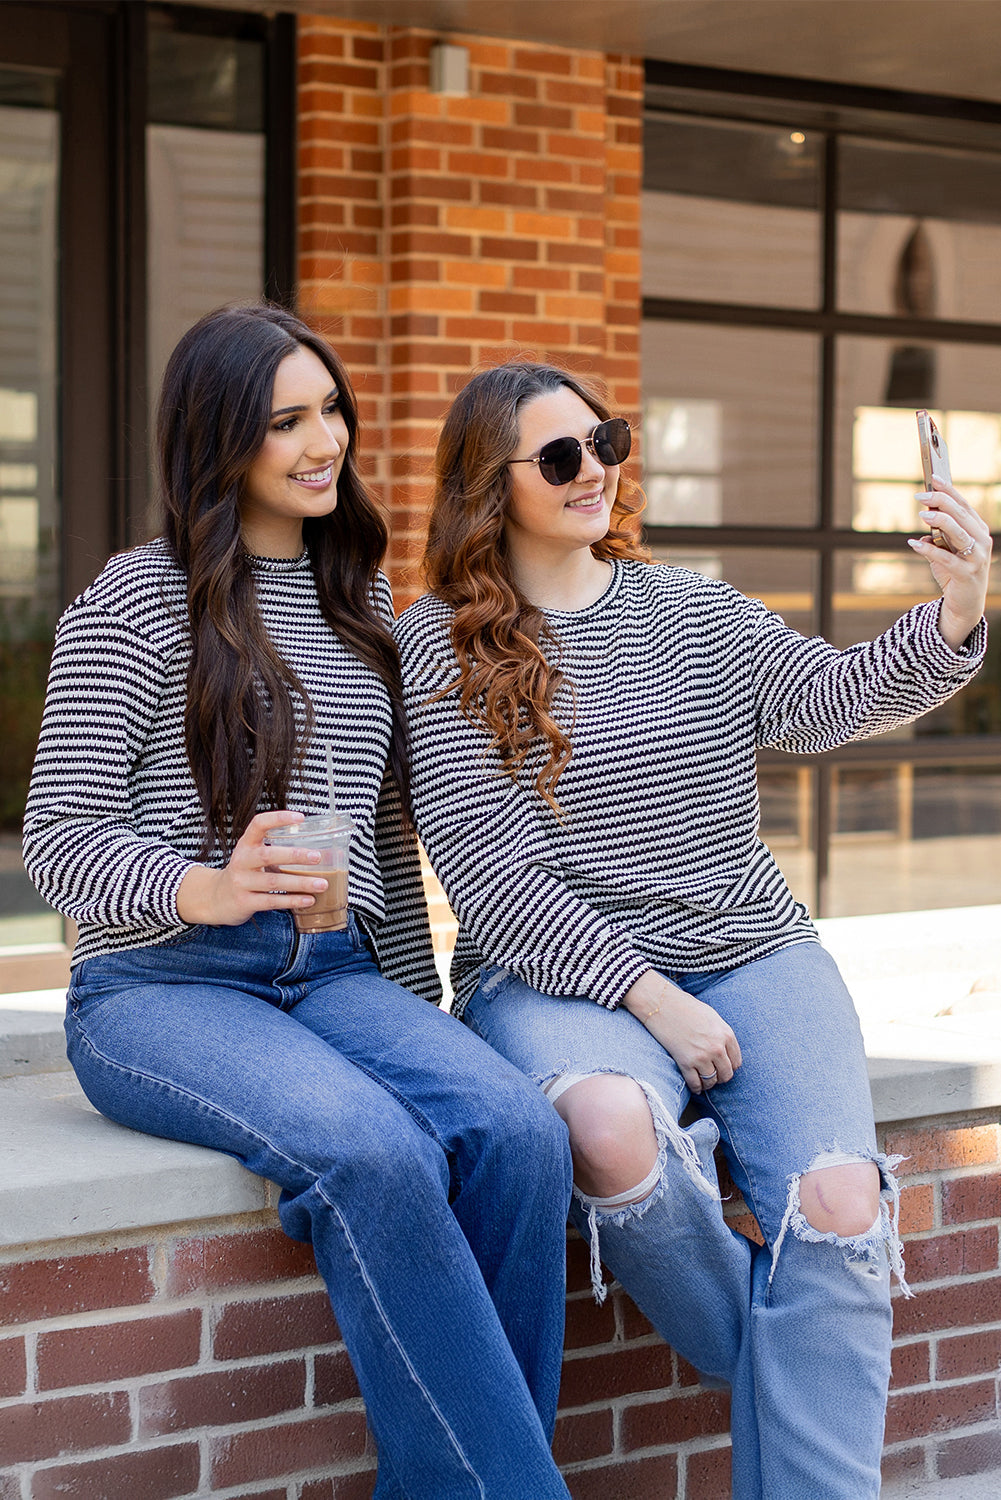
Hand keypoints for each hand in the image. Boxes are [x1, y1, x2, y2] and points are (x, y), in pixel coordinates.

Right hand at [175, 810, 326, 926]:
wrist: (216, 898)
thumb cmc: (245, 874)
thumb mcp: (254, 857)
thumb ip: (279, 851)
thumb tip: (325, 853)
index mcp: (246, 844)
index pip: (259, 824)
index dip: (278, 819)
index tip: (301, 818)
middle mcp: (241, 861)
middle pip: (267, 855)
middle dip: (294, 856)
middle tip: (317, 857)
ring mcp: (241, 883)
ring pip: (273, 882)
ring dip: (300, 883)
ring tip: (322, 883)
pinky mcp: (244, 902)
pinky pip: (272, 901)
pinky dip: (292, 900)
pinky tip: (309, 900)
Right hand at [622, 972, 741, 1094]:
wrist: (662, 1004)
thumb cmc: (686, 1007)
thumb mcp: (712, 1017)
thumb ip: (721, 1034)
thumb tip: (725, 1051)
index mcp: (726, 1034)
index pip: (736, 1061)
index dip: (730, 1066)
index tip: (723, 1067)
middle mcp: (717, 1048)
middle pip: (726, 1074)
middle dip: (721, 1076)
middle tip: (714, 1075)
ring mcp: (701, 1056)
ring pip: (711, 1081)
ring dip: (708, 1083)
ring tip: (703, 1081)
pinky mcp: (685, 1062)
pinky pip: (695, 1084)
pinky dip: (696, 1088)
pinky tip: (695, 1086)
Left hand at [908, 479, 992, 650]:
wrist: (965, 604)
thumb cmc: (954, 573)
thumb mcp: (945, 551)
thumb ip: (937, 536)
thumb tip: (924, 523)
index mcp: (978, 530)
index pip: (964, 505)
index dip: (949, 490)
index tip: (934, 478)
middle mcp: (981, 541)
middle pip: (961, 515)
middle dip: (941, 501)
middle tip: (920, 495)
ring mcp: (976, 557)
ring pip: (958, 532)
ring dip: (939, 520)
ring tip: (922, 514)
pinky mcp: (966, 574)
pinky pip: (946, 558)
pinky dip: (928, 549)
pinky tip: (913, 543)